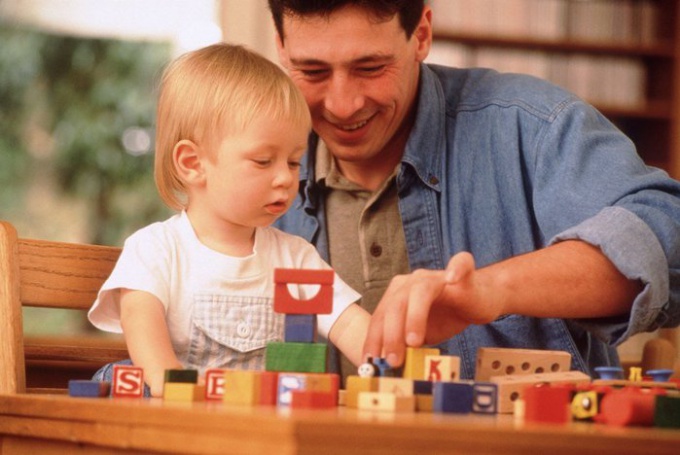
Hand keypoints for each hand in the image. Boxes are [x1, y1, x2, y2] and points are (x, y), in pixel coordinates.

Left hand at [362, 252, 501, 366]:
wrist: (479, 301)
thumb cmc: (447, 317)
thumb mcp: (422, 336)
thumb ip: (405, 345)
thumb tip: (387, 367)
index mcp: (398, 294)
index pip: (381, 316)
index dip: (374, 339)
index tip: (371, 361)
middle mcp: (413, 281)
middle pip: (395, 305)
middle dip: (391, 334)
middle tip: (393, 360)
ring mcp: (436, 276)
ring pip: (420, 292)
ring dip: (414, 317)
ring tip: (413, 342)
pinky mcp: (463, 273)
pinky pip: (460, 264)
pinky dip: (456, 269)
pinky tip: (452, 278)